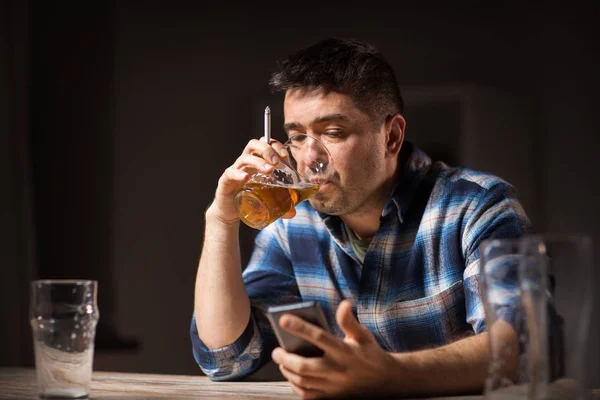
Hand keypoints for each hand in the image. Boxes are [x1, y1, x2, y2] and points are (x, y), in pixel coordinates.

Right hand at [206, 138, 293, 223]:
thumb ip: (280, 203)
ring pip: (244, 158)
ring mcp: (235, 171)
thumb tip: (293, 212)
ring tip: (269, 170)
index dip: (275, 146)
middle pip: (254, 145)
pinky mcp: (225, 182)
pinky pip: (230, 174)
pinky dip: (238, 174)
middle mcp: (246, 164)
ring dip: (258, 162)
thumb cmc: (248, 199)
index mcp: (257, 162)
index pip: (265, 144)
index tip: (285, 156)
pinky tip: (245, 177)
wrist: (229, 212)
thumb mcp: (267, 198)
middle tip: (277, 162)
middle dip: (267, 150)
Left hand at [271, 300, 395, 398]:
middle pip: (304, 366)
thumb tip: (344, 303)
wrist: (386, 381)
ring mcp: (334, 386)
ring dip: (287, 371)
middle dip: (285, 358)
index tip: (283, 319)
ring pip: (302, 381)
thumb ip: (349, 321)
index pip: (319, 337)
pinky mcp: (332, 396)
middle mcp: (338, 369)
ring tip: (282, 361)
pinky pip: (307, 395)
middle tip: (277, 350)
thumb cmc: (371, 353)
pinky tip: (292, 376)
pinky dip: (295, 386)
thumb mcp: (363, 335)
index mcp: (345, 351)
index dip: (300, 327)